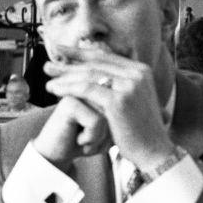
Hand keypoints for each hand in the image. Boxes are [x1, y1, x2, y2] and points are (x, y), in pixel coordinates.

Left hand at [42, 46, 172, 168]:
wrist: (155, 151)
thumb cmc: (142, 130)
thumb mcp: (135, 100)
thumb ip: (121, 85)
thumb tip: (100, 75)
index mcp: (142, 70)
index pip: (105, 56)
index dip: (80, 53)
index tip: (61, 51)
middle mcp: (138, 74)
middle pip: (95, 63)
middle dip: (68, 64)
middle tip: (47, 66)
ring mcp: (129, 86)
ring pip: (89, 74)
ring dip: (64, 77)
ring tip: (48, 83)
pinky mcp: (118, 100)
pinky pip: (86, 89)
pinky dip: (68, 88)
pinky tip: (55, 91)